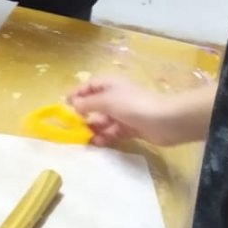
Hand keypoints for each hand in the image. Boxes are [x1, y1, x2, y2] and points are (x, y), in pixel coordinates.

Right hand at [67, 77, 192, 147]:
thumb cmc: (132, 105)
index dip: (75, 95)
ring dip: (94, 129)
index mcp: (109, 84)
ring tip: (85, 138)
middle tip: (72, 128)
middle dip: (83, 116)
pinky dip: (105, 137)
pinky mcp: (130, 128)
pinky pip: (113, 132)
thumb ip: (86, 104)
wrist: (164, 121)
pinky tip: (98, 143)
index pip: (87, 87)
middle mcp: (115, 97)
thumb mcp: (105, 101)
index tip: (63, 107)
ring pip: (103, 121)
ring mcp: (123, 113)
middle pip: (94, 105)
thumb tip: (72, 105)